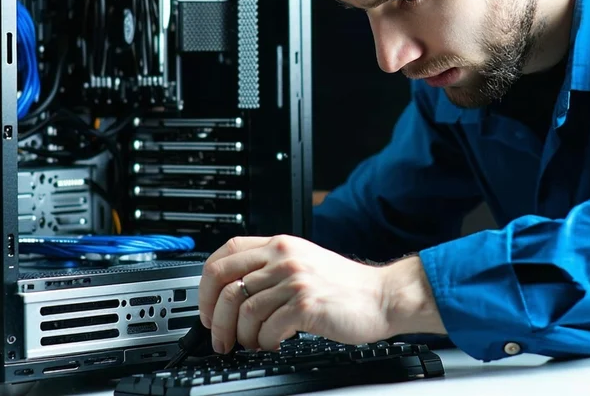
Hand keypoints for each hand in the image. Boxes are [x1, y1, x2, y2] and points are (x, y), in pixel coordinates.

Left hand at [197, 235, 444, 352]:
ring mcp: (295, 280)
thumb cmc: (346, 286)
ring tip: (253, 343)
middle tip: (220, 337)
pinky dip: (265, 342)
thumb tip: (232, 292)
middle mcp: (284, 257)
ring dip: (242, 335)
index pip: (225, 254)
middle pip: (225, 284)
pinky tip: (274, 344)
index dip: (207, 284)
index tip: (207, 306)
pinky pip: (268, 327)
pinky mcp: (306, 304)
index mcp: (280, 244)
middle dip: (215, 318)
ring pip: (244, 310)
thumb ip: (271, 267)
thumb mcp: (304, 261)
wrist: (382, 296)